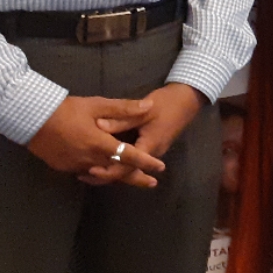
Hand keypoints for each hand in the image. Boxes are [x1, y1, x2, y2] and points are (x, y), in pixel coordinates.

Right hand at [29, 96, 164, 187]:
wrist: (32, 120)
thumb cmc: (67, 110)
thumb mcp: (97, 105)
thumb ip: (124, 108)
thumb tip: (149, 106)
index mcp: (100, 144)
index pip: (129, 157)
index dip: (146, 163)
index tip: (160, 168)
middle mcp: (90, 160)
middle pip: (117, 173)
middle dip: (136, 178)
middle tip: (152, 183)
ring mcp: (75, 166)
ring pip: (102, 175)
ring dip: (117, 178)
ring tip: (132, 179)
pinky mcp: (64, 167)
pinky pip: (87, 173)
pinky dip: (99, 174)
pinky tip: (104, 172)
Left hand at [81, 83, 203, 186]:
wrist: (187, 99)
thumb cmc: (167, 103)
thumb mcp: (144, 110)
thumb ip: (122, 120)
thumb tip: (98, 126)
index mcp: (150, 146)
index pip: (127, 166)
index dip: (109, 171)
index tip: (91, 170)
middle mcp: (152, 153)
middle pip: (128, 171)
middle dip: (108, 174)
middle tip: (84, 174)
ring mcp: (153, 150)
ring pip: (131, 166)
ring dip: (113, 169)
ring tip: (90, 169)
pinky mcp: (152, 145)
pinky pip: (134, 159)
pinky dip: (120, 161)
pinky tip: (107, 158)